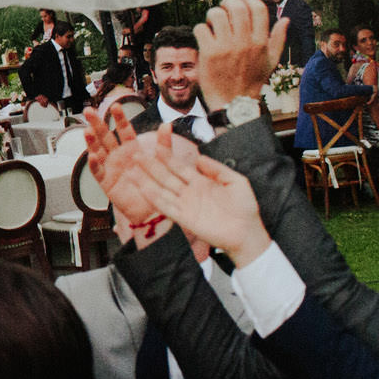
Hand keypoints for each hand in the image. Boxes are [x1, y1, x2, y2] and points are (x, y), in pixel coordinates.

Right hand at [80, 105, 166, 240]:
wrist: (154, 210)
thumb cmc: (157, 186)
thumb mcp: (163, 162)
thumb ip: (163, 144)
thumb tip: (167, 124)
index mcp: (132, 150)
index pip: (123, 130)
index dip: (119, 118)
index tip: (115, 105)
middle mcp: (119, 157)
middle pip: (105, 137)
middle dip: (97, 124)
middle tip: (89, 111)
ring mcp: (111, 169)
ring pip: (98, 151)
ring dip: (92, 141)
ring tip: (87, 131)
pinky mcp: (107, 183)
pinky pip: (98, 172)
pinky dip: (94, 164)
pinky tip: (92, 156)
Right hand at [121, 128, 272, 264]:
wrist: (247, 232)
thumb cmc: (245, 208)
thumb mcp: (236, 181)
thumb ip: (217, 169)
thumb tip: (200, 157)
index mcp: (200, 181)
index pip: (179, 166)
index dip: (167, 156)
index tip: (155, 145)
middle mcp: (189, 192)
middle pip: (166, 176)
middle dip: (150, 166)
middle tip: (135, 154)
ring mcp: (185, 205)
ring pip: (161, 190)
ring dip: (146, 181)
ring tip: (131, 171)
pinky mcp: (184, 218)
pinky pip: (166, 206)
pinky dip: (154, 198)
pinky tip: (143, 189)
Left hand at [196, 0, 278, 110]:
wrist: (234, 102)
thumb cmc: (252, 81)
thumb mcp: (271, 61)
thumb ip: (279, 39)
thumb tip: (286, 19)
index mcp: (261, 42)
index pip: (258, 8)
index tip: (240, 0)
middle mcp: (245, 42)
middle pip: (236, 7)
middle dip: (227, 2)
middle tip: (223, 7)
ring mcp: (226, 47)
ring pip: (216, 14)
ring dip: (212, 14)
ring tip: (212, 22)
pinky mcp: (209, 53)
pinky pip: (201, 29)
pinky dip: (201, 29)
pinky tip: (204, 36)